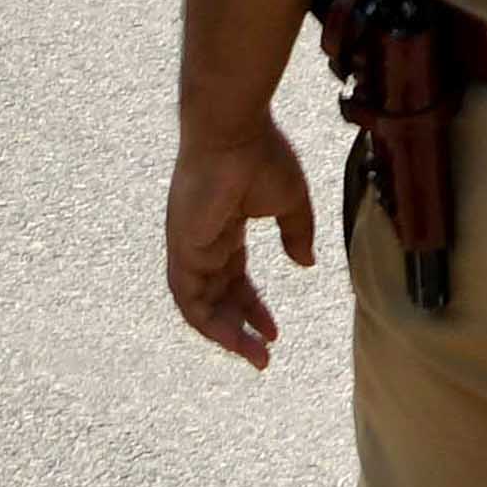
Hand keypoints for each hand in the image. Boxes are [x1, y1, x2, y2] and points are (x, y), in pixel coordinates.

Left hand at [166, 112, 316, 365]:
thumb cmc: (261, 155)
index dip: (253, 307)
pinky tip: (232, 338)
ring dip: (226, 334)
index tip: (274, 331)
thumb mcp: (290, 201)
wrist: (233, 131)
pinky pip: (188, 298)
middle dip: (241, 329)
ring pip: (200, 306)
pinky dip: (208, 322)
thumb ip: (296, 233)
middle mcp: (202, 243)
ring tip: (255, 356)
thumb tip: (305, 263)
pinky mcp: (182, 249)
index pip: (234, 279)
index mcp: (224, 229)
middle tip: (264, 355)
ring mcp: (188, 247)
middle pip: (218, 298)